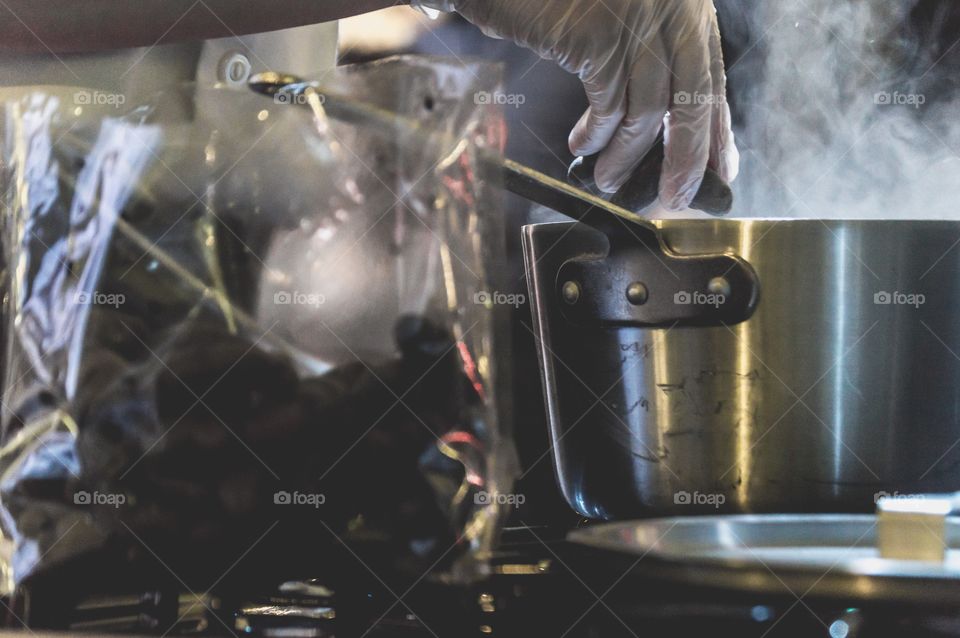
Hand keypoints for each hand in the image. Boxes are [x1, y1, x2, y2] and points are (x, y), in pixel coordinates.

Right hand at [450, 0, 738, 209]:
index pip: (712, 81)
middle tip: (676, 198)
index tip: (718, 172)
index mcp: (686, 7)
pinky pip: (608, 104)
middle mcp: (673, 8)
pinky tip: (583, 147)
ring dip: (629, 158)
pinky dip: (597, 137)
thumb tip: (664, 131)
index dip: (717, 134)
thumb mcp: (622, 22)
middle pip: (693, 100)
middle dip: (687, 160)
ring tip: (612, 183)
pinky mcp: (600, 33)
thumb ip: (649, 61)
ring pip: (651, 111)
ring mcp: (638, 20)